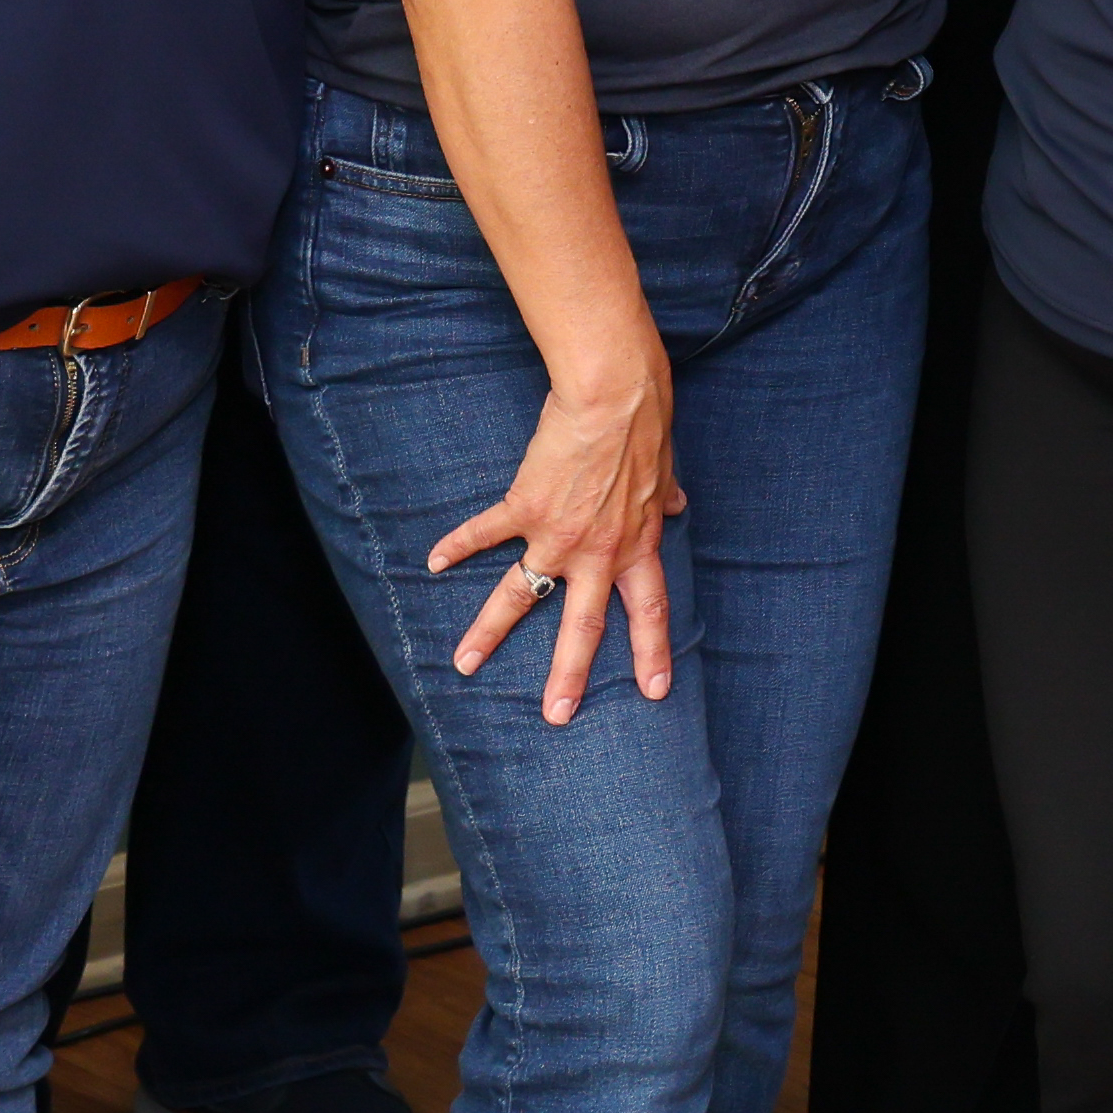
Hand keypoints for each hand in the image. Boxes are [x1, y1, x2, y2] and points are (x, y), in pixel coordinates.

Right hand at [437, 359, 681, 724]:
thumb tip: (679, 506)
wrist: (615, 397)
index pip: (649, 611)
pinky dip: (457, 546)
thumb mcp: (665, 473)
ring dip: (489, 632)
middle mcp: (597, 553)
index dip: (651, 652)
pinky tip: (434, 562)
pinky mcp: (525, 507)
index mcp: (637, 546)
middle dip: (568, 676)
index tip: (654, 692)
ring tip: (464, 664)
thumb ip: (667, 498)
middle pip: (582, 627)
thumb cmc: (645, 427)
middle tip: (556, 716)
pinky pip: (485, 533)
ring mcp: (557, 535)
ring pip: (519, 597)